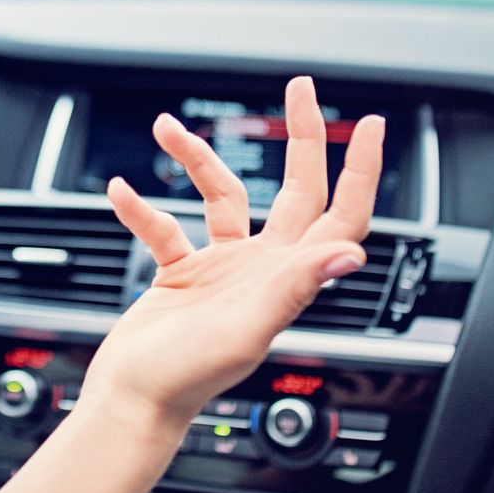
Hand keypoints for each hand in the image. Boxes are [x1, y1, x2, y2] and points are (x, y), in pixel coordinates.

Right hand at [80, 76, 382, 433]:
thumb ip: (295, 288)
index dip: (361, 170)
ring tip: (167, 127)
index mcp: (287, 279)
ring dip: (198, 159)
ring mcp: (224, 269)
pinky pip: (166, 227)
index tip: (371, 124)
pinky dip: (142, 208)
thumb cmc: (188, 379)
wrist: (134, 403)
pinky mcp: (183, 275)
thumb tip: (352, 255)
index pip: (341, 215)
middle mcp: (263, 268)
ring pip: (223, 196)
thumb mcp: (247, 329)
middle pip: (296, 189)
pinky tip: (122, 191)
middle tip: (300, 89)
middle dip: (302, 137)